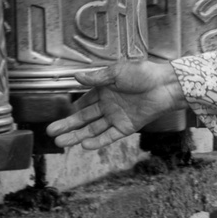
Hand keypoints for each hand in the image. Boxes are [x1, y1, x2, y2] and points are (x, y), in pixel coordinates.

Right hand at [46, 59, 186, 150]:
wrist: (165, 85)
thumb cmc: (143, 74)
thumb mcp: (116, 72)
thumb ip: (96, 78)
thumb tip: (75, 77)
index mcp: (105, 90)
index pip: (84, 103)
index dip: (72, 111)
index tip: (58, 117)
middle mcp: (108, 105)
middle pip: (84, 119)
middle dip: (68, 126)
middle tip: (51, 133)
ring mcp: (117, 117)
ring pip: (93, 129)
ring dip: (78, 136)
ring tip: (61, 142)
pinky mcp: (127, 127)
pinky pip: (109, 136)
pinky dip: (98, 141)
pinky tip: (85, 145)